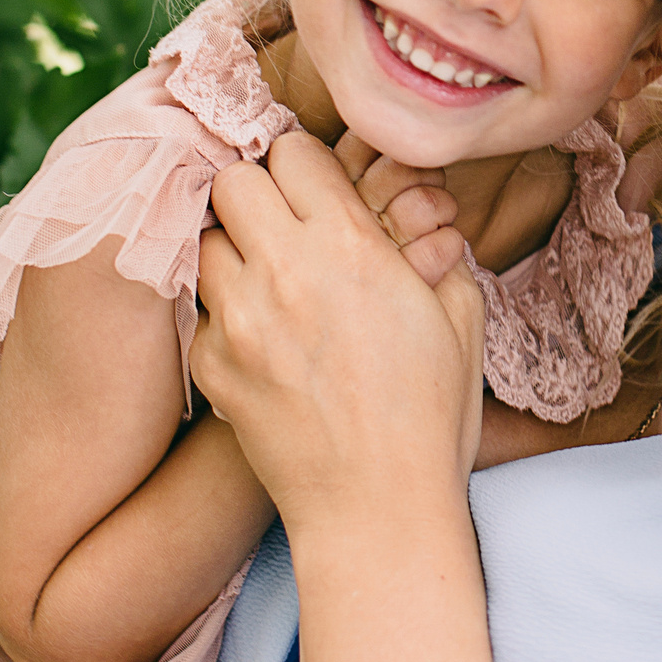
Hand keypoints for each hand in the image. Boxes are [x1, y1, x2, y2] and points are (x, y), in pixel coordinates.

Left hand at [191, 134, 486, 528]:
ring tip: (268, 280)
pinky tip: (262, 339)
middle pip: (233, 181)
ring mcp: (238, 320)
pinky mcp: (212, 366)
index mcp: (350, 247)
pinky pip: (202, 310)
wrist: (379, 509)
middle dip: (260, 194)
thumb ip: (432, 247)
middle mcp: (284, 271)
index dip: (310, 168)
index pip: (294, 152)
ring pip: (205, 240)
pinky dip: (225, 314)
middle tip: (286, 227)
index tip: (321, 193)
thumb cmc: (432, 414)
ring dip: (234, 249)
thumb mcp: (460, 313)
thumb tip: (412, 216)